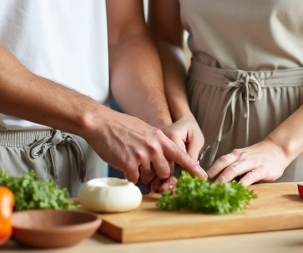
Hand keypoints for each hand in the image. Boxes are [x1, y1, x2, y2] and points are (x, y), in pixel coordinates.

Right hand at [84, 109, 205, 184]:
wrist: (101, 123)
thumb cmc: (120, 126)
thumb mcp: (144, 129)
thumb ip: (156, 142)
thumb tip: (162, 156)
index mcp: (159, 137)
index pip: (181, 155)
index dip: (193, 167)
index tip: (202, 177)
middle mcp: (154, 146)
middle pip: (165, 171)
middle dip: (157, 173)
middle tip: (145, 167)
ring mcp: (142, 155)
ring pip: (149, 177)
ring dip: (141, 174)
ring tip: (131, 161)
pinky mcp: (129, 163)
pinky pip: (135, 179)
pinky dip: (130, 176)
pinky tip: (123, 164)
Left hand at [206, 139, 292, 186]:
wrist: (278, 148)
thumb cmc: (259, 155)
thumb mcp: (244, 158)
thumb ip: (233, 166)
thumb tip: (218, 180)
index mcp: (236, 154)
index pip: (220, 161)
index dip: (210, 170)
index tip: (200, 180)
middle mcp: (242, 157)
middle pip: (225, 165)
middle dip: (214, 176)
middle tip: (205, 186)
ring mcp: (252, 162)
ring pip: (235, 169)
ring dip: (225, 178)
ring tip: (217, 188)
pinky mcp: (262, 169)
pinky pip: (251, 176)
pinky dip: (243, 183)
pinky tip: (238, 189)